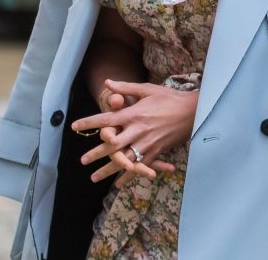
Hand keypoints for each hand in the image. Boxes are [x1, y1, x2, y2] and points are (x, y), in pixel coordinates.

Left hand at [71, 78, 197, 185]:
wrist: (193, 111)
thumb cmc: (169, 98)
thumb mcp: (148, 89)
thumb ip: (126, 88)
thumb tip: (108, 82)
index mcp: (134, 114)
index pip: (106, 119)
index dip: (89, 123)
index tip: (74, 127)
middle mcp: (138, 130)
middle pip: (112, 145)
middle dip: (96, 154)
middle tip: (83, 161)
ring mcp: (147, 143)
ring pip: (124, 159)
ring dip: (108, 169)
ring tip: (94, 177)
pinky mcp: (156, 151)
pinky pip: (140, 166)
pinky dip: (129, 176)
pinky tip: (119, 183)